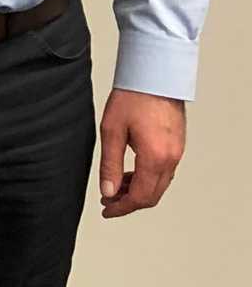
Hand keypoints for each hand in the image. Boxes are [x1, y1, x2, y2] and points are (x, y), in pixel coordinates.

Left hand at [98, 88, 185, 218]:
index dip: (122, 207)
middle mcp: (171, 158)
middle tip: (109, 200)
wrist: (154, 76)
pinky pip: (164, 171)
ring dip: (139, 190)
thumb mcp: (112, 132)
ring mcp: (177, 152)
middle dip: (130, 202)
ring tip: (116, 186)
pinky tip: (131, 173)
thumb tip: (108, 190)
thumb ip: (110, 165)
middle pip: (153, 195)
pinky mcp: (177, 145)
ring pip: (160, 184)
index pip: (141, 197)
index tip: (108, 210)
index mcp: (155, 157)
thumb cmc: (132, 98)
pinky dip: (148, 178)